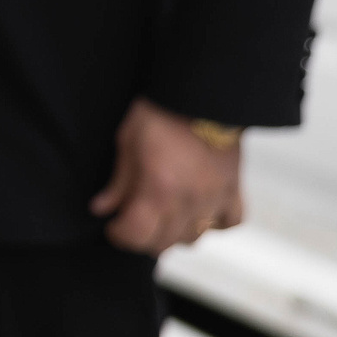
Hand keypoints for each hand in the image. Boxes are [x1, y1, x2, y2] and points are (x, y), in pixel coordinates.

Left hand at [90, 97, 245, 254]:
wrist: (203, 94)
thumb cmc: (160, 114)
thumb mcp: (127, 142)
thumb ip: (118, 182)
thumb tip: (102, 209)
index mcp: (159, 190)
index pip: (137, 234)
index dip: (119, 235)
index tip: (112, 226)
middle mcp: (190, 201)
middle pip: (163, 243)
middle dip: (140, 237)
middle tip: (130, 221)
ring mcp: (215, 198)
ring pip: (194, 238)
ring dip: (173, 234)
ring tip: (160, 216)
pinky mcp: (234, 189)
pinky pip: (229, 222)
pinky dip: (213, 224)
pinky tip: (198, 212)